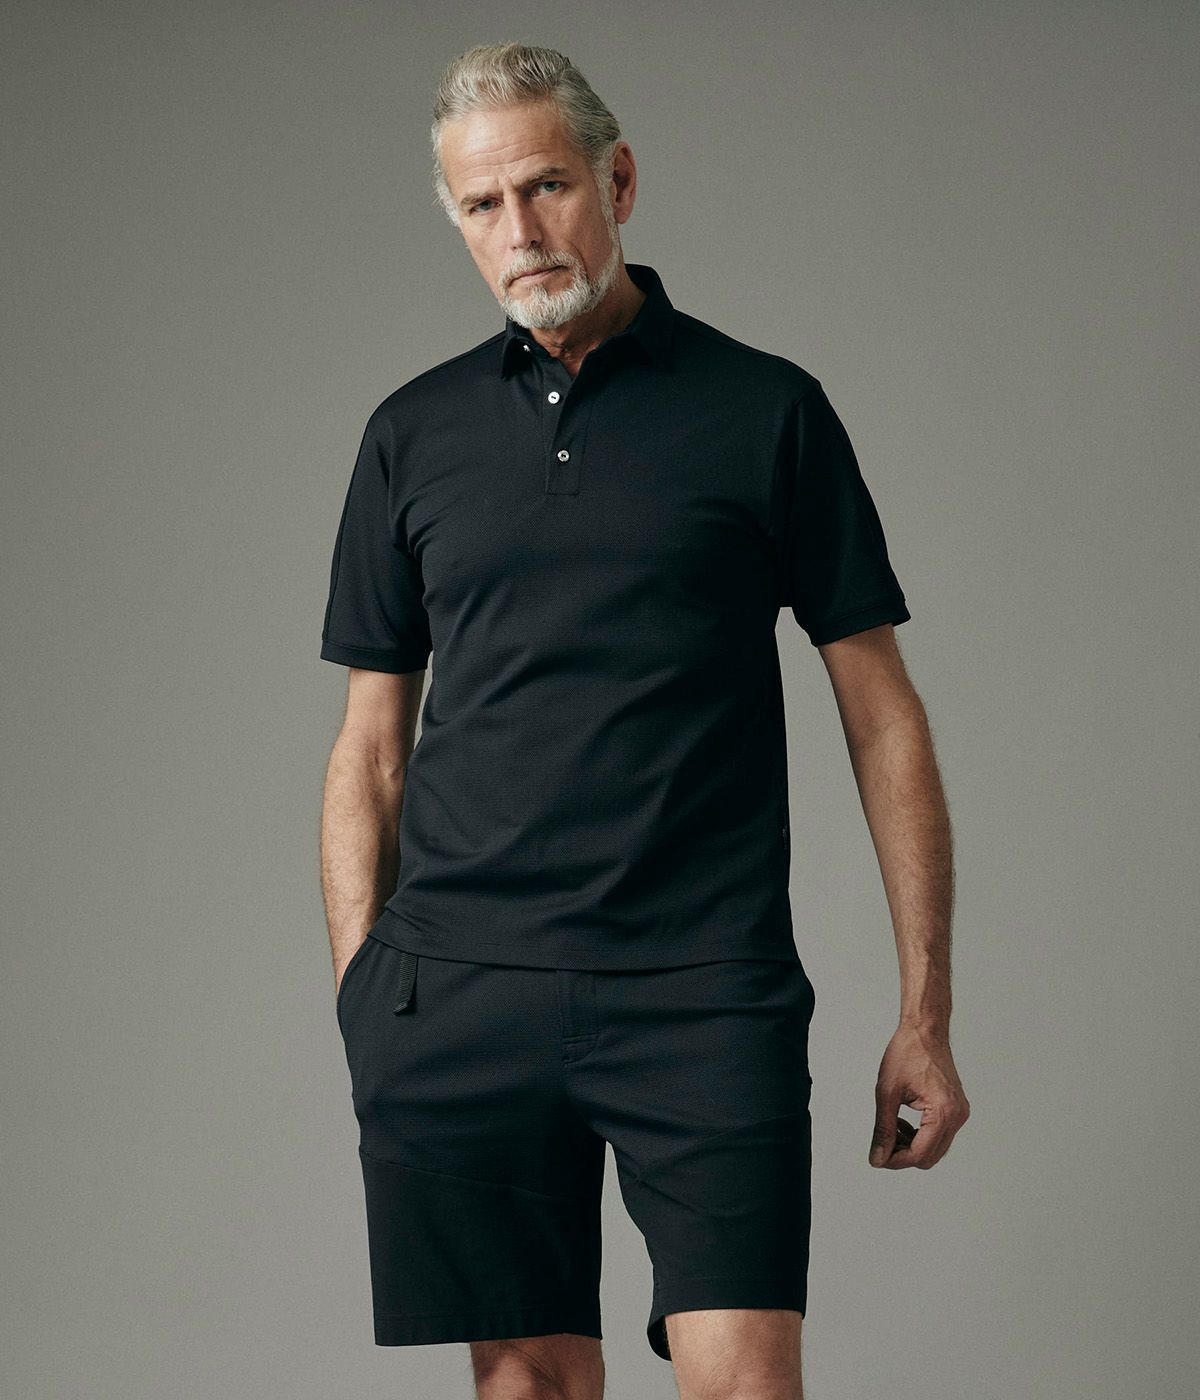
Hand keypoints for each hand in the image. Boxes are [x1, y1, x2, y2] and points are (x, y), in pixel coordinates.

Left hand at [869, 1023, 969, 1168]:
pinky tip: (903, 1120)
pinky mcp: (957, 1109)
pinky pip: (940, 1135)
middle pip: (929, 1157)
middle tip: (882, 1141)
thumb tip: (878, 1158)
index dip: (896, 1161)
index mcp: (943, 1112)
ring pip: (935, 1149)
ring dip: (912, 1145)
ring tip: (892, 1125)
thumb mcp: (887, 1093)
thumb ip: (883, 1129)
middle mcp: (957, 1116)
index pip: (920, 1154)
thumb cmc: (907, 1053)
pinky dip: (920, 1135)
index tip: (878, 1157)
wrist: (925, 1030)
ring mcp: (959, 1113)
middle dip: (903, 1154)